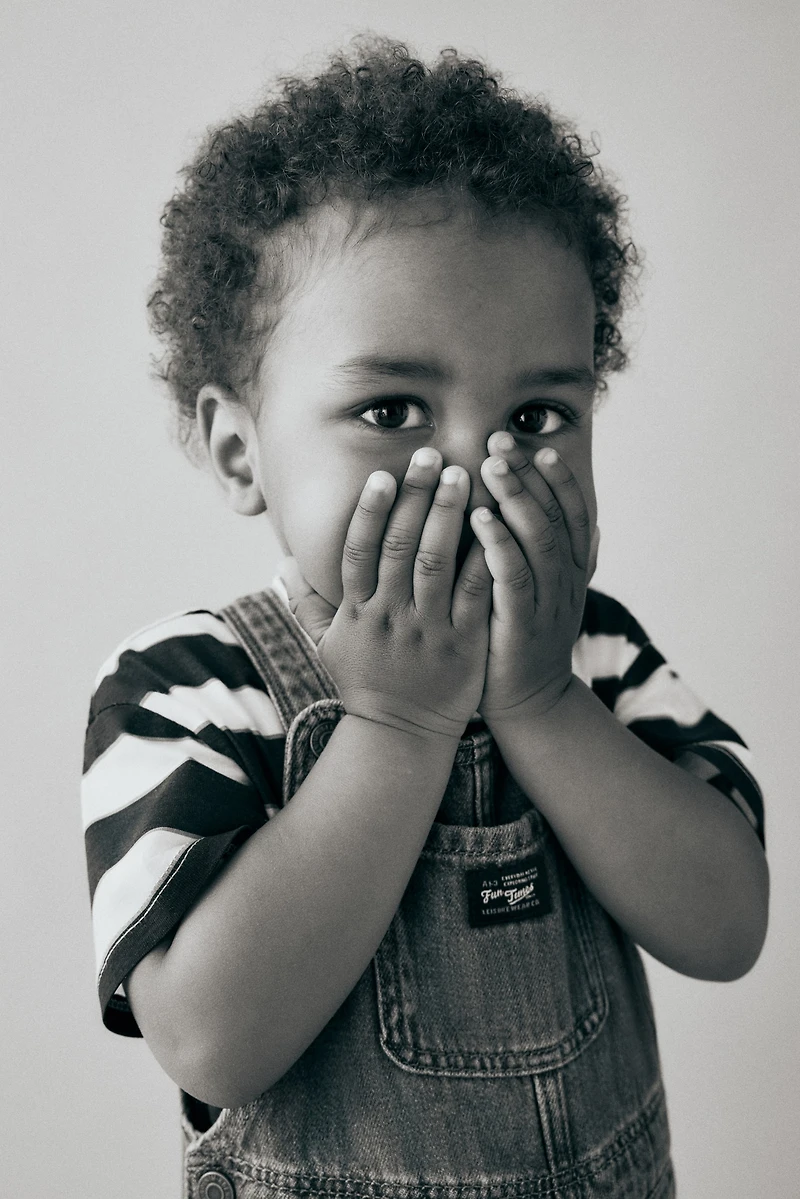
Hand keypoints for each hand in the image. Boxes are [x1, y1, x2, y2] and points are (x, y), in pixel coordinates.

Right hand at [282, 449, 492, 741]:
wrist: (403, 736)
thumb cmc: (365, 684)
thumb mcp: (327, 646)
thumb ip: (306, 603)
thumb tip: (282, 563)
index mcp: (358, 612)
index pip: (360, 552)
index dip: (371, 512)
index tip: (383, 475)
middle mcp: (390, 616)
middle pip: (401, 547)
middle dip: (416, 497)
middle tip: (432, 455)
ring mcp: (428, 629)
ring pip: (437, 563)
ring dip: (449, 516)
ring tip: (462, 475)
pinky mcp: (464, 642)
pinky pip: (475, 592)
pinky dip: (484, 556)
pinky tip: (494, 525)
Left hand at [469, 434, 597, 721]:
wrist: (527, 703)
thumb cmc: (525, 638)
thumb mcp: (549, 593)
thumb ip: (560, 557)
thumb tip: (590, 523)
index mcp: (572, 571)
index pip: (573, 513)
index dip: (558, 479)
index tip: (536, 446)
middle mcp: (565, 582)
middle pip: (552, 517)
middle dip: (527, 476)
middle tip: (500, 442)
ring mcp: (547, 604)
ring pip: (537, 541)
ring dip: (514, 499)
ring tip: (490, 467)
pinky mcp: (520, 625)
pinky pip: (513, 577)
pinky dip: (498, 544)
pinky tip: (479, 518)